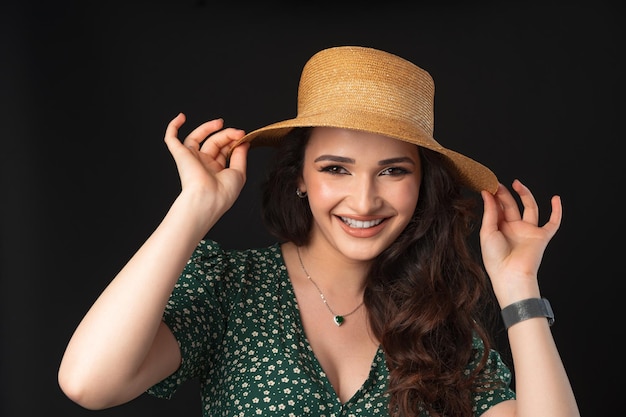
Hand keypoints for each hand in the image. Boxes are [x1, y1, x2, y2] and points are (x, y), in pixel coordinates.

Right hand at [164, 113, 248, 211]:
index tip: (243, 137)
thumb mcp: (239, 172)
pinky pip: (171, 139)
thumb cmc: (224, 192)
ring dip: (208, 127)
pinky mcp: (180, 155)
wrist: (209, 198)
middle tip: (238, 132)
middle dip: (226, 134)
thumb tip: (243, 142)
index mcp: (215, 170)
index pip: (223, 149)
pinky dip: (173, 127)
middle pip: (213, 142)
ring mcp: (191, 158)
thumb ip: (240, 155)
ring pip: (197, 137)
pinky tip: (181, 117)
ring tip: (220, 123)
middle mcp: (203, 164)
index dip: (233, 141)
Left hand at [479, 179, 561, 305]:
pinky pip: (553, 223)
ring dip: (525, 195)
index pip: (498, 208)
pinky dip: (557, 211)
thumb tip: (487, 193)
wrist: (510, 274)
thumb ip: (490, 211)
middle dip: (505, 194)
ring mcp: (528, 231)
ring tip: (516, 183)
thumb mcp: (487, 231)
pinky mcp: (541, 237)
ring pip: (530, 208)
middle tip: (498, 183)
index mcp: (499, 229)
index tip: (488, 185)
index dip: (494, 196)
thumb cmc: (495, 258)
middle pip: (511, 206)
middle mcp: (514, 228)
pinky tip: (556, 198)